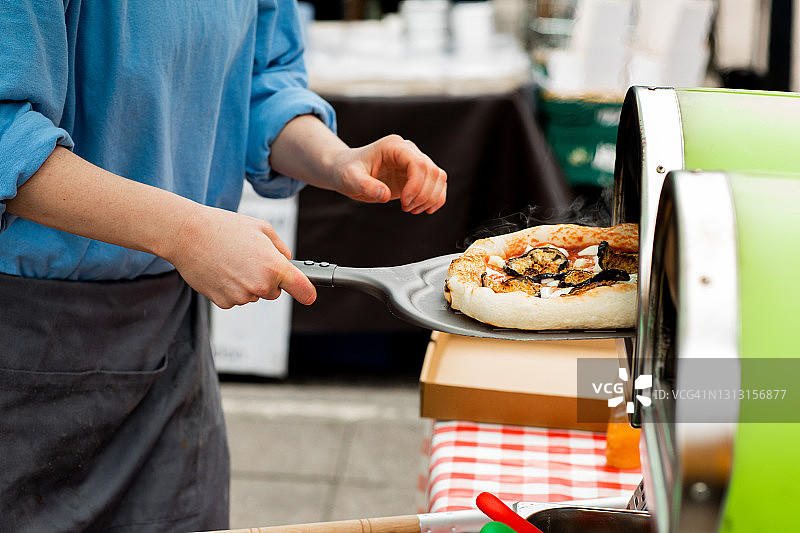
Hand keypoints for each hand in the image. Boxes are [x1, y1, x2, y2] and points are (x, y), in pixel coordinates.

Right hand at [165, 204, 316, 308]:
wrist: (187, 234)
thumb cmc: (224, 227)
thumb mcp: (261, 228)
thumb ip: (280, 247)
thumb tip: (288, 260)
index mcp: (274, 266)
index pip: (302, 289)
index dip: (307, 293)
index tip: (309, 295)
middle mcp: (260, 285)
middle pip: (274, 292)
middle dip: (268, 279)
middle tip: (251, 259)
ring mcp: (241, 296)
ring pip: (253, 295)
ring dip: (247, 283)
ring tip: (231, 260)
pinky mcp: (224, 302)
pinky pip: (235, 298)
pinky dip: (231, 288)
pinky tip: (221, 270)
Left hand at [330, 134, 446, 213]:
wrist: (345, 170)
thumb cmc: (346, 171)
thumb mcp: (350, 180)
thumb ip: (366, 187)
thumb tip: (385, 195)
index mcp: (393, 147)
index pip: (418, 163)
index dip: (416, 185)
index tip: (404, 203)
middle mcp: (407, 151)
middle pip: (432, 171)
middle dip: (423, 195)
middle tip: (406, 209)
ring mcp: (414, 162)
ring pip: (438, 177)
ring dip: (431, 198)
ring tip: (412, 210)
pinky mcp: (416, 174)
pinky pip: (437, 184)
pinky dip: (435, 198)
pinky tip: (424, 209)